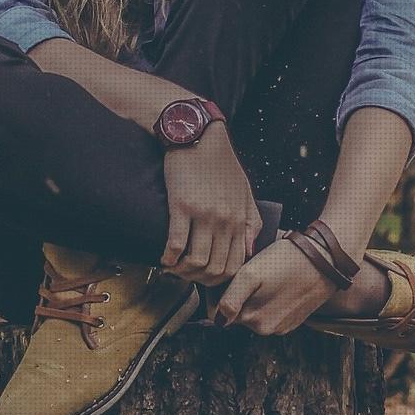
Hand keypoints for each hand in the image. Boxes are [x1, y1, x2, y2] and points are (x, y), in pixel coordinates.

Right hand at [161, 124, 261, 284]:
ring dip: (182, 271)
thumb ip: (251, 221)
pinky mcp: (182, 206)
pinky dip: (168, 258)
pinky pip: (175, 244)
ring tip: (174, 268)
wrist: (197, 135)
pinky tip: (164, 258)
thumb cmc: (219, 163)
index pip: (235, 265)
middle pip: (216, 268)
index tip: (205, 277)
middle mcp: (225, 220)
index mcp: (241, 218)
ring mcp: (204, 214)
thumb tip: (250, 251)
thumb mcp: (244, 190)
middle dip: (199, 279)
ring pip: (196, 262)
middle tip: (187, 275)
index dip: (219, 279)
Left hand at [213, 237, 339, 334]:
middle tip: (252, 271)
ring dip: (255, 297)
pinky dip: (271, 299)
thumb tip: (219, 320)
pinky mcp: (294, 320)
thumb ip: (230, 300)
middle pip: (238, 312)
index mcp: (252, 319)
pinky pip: (272, 311)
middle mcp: (266, 329)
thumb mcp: (251, 274)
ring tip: (268, 276)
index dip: (221, 291)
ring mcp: (281, 326)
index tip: (231, 275)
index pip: (220, 311)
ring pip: (255, 312)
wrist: (326, 259)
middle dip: (239, 294)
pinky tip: (279, 283)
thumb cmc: (287, 261)